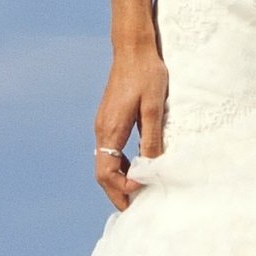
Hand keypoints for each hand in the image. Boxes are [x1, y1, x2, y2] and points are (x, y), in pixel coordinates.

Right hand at [95, 42, 167, 210]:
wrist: (133, 48)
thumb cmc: (146, 74)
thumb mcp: (154, 107)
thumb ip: (152, 138)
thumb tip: (152, 167)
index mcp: (110, 130)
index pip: (106, 173)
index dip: (122, 189)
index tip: (142, 193)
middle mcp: (101, 129)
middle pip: (102, 172)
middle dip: (117, 191)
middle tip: (135, 207)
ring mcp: (103, 124)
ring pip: (105, 162)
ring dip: (119, 179)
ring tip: (138, 191)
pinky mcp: (109, 119)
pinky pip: (109, 150)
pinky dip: (120, 164)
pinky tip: (136, 167)